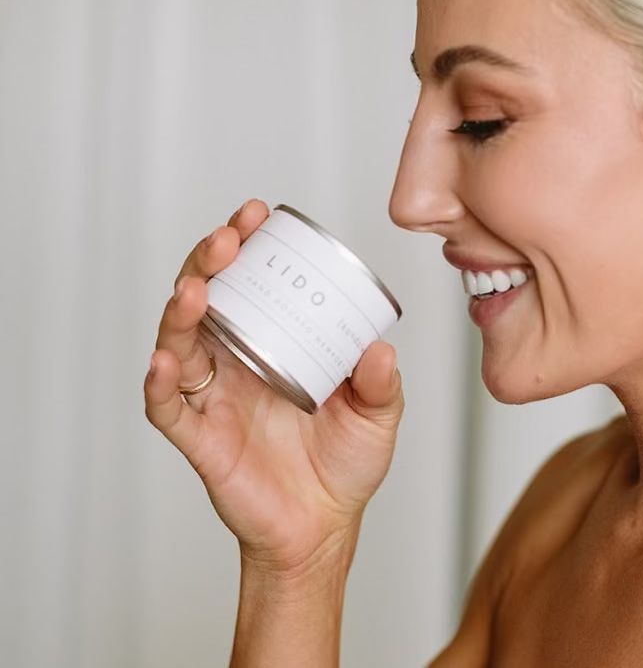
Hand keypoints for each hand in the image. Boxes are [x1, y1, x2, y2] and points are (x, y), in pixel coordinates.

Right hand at [144, 200, 403, 573]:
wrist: (324, 528)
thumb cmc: (346, 464)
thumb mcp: (377, 414)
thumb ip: (381, 383)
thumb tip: (380, 350)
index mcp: (274, 343)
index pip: (251, 282)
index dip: (247, 246)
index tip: (256, 215)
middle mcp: (237, 361)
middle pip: (207, 298)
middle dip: (209, 261)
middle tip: (228, 239)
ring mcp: (214, 397)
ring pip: (181, 342)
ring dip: (181, 310)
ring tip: (196, 288)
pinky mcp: (200, 438)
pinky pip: (169, 408)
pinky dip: (161, 384)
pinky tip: (165, 362)